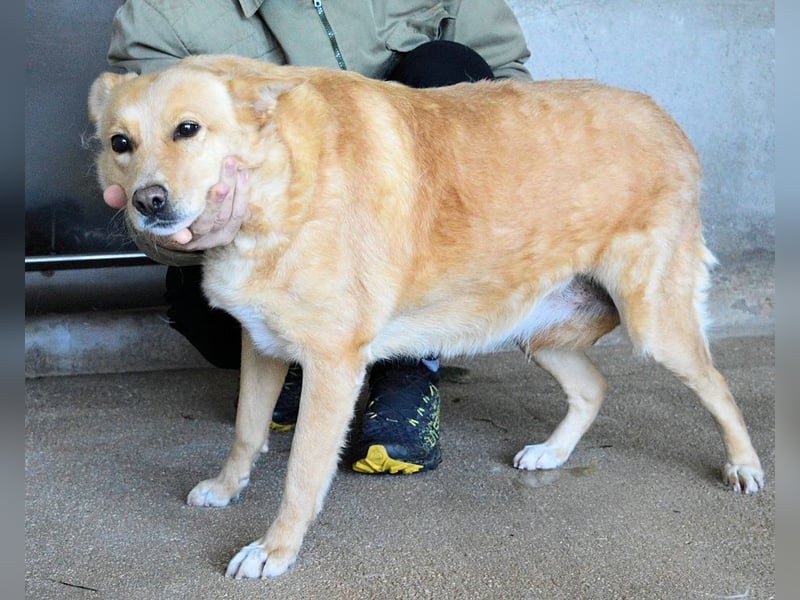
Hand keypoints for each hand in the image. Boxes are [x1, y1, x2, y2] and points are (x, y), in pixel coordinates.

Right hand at [102, 157, 248, 250]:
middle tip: (221, 175)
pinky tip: (242, 174)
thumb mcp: (142, 206)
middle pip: (208, 222)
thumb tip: (110, 195)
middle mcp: (195, 239)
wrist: (184, 228)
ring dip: (233, 189)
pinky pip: (239, 214)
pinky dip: (242, 194)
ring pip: (227, 217)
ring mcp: (214, 236)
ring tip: (232, 164)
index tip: (183, 234)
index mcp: (172, 236)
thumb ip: (127, 200)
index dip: (177, 235)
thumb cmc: (161, 210)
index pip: (173, 237)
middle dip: (216, 200)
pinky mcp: (229, 231)